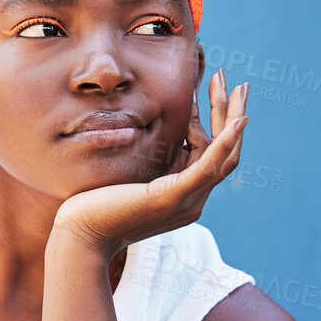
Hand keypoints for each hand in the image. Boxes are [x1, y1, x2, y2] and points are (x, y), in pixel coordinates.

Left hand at [50, 69, 248, 254]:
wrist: (80, 236)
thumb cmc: (95, 205)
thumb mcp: (130, 173)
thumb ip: (150, 159)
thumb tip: (160, 130)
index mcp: (183, 195)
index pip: (210, 154)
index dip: (214, 121)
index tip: (213, 90)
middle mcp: (193, 200)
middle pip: (226, 154)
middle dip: (231, 116)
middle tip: (240, 84)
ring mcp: (186, 201)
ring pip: (224, 157)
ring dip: (231, 119)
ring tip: (237, 88)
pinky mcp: (172, 198)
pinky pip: (207, 168)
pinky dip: (225, 144)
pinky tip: (237, 122)